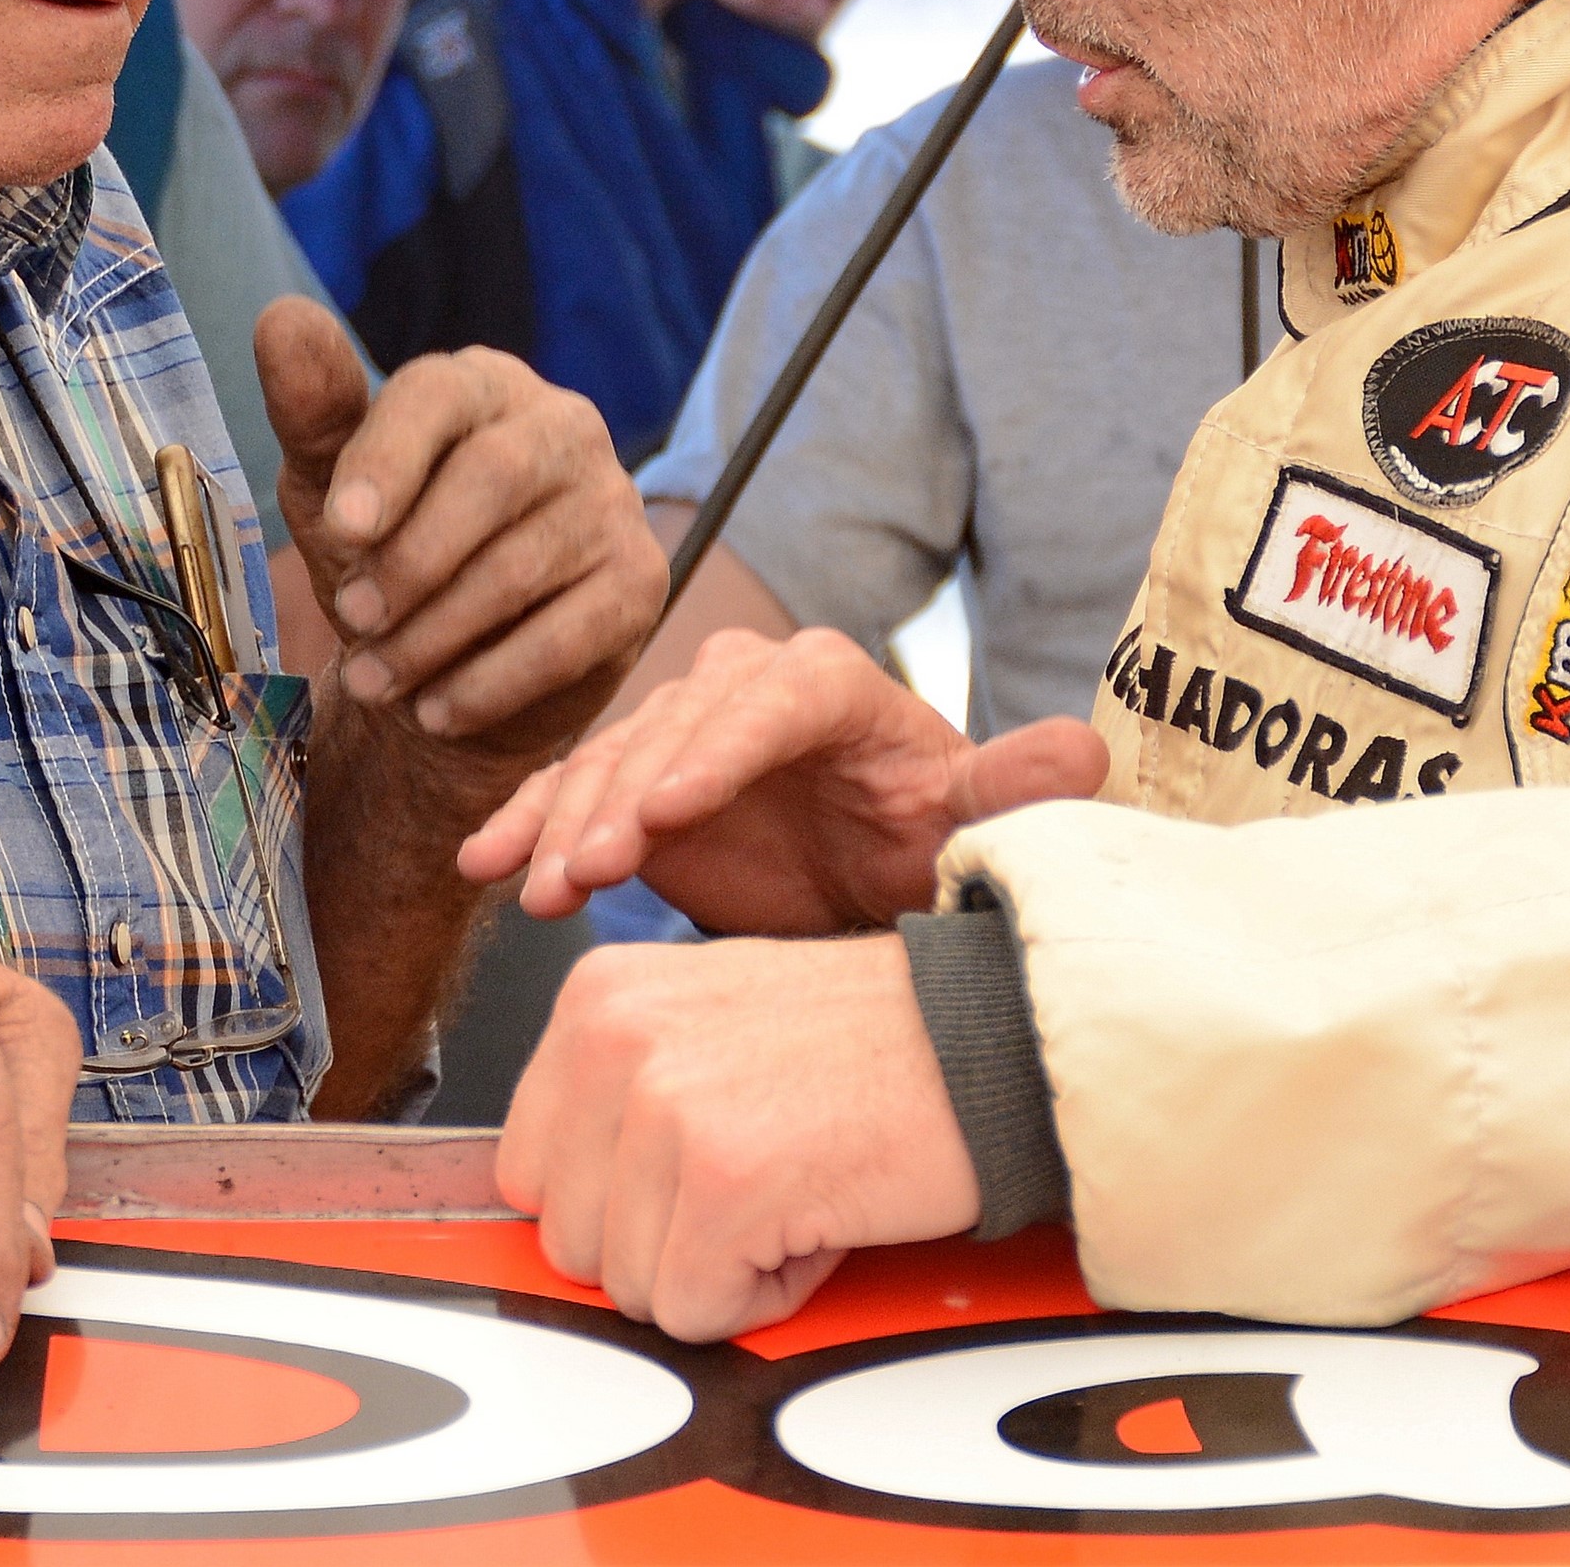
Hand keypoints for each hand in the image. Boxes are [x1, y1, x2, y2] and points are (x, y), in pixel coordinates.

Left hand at [257, 297, 663, 763]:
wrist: (456, 670)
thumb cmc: (389, 556)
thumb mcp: (332, 489)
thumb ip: (312, 412)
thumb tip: (281, 318)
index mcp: (482, 384)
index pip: (439, 394)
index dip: (388, 459)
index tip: (342, 529)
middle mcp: (562, 426)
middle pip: (493, 477)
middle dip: (411, 559)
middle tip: (351, 618)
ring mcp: (612, 503)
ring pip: (522, 567)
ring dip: (434, 635)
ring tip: (375, 681)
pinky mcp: (639, 583)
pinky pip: (566, 637)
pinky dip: (488, 683)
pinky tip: (436, 710)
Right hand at [457, 625, 1106, 933]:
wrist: (867, 870)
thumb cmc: (920, 834)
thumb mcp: (968, 818)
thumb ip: (1012, 787)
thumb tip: (1084, 753)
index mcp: (827, 681)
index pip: (770, 700)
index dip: (717, 750)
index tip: (673, 807)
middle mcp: (745, 687)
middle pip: (674, 727)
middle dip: (625, 796)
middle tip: (592, 864)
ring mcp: (678, 729)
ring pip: (609, 763)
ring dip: (566, 823)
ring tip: (538, 887)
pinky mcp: (630, 779)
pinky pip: (568, 794)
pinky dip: (524, 826)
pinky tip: (485, 866)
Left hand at [500, 931, 980, 1338]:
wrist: (991, 1037)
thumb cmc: (871, 1041)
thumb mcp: (705, 1025)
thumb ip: (614, 1096)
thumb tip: (544, 1201)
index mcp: (597, 995)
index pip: (525, 1169)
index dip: (618, 1200)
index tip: (697, 1165)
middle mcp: (614, 1038)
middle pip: (567, 1240)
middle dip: (662, 1241)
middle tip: (758, 1176)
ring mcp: (665, 1109)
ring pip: (627, 1286)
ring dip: (717, 1268)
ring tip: (790, 1187)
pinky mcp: (725, 1183)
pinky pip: (695, 1314)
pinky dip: (765, 1298)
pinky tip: (815, 1220)